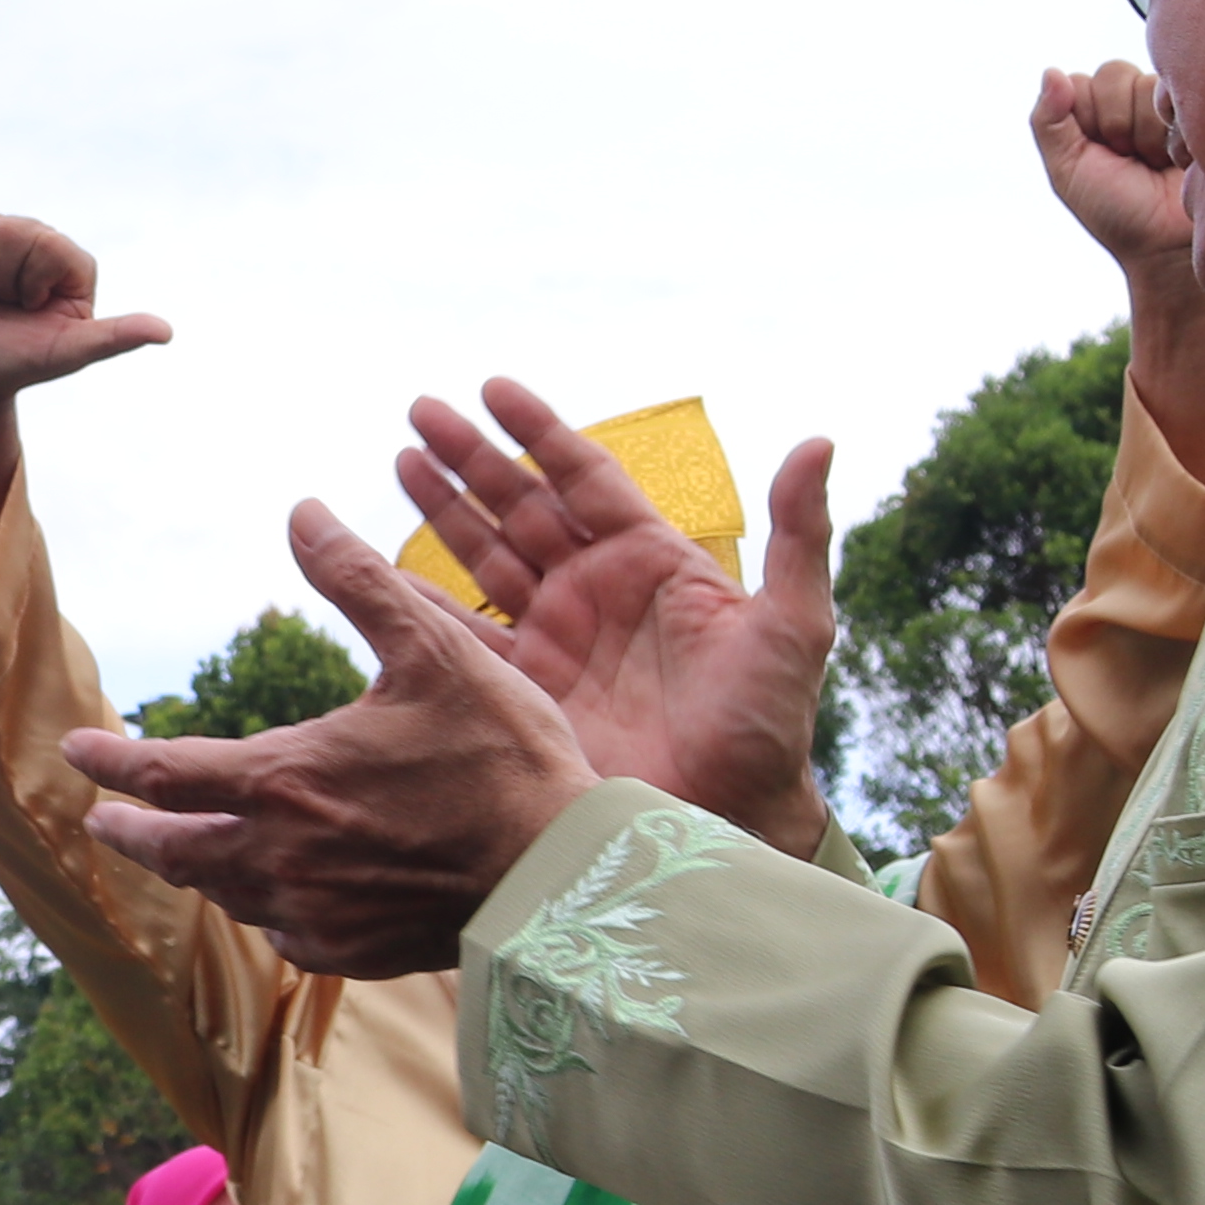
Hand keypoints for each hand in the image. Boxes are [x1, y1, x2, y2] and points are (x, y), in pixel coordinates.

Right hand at [0, 213, 172, 606]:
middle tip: (2, 305)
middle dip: (0, 281)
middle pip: (10, 232)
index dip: (29, 284)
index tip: (31, 309)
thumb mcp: (68, 352)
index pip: (44, 244)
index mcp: (68, 259)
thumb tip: (165, 332)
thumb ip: (114, 337)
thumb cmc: (17, 361)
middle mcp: (33, 236)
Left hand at [61, 503, 597, 977]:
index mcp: (284, 778)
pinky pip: (285, 933)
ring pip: (226, 893)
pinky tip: (274, 900)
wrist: (563, 876)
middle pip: (174, 850)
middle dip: (128, 833)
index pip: (165, 772)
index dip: (112, 761)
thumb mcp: (435, 648)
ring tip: (180, 852)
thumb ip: (360, 580)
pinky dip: (265, 909)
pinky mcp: (353, 951)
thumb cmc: (504, 755)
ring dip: (193, 870)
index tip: (75, 750)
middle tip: (98, 823)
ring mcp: (314, 911)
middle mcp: (281, 854)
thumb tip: (301, 511)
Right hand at [392, 377, 838, 856]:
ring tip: (402, 461)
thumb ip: (799, 533)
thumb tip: (819, 442)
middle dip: (472, 458)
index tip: (493, 388)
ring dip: (443, 510)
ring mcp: (557, 639)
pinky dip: (424, 604)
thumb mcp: (797, 623)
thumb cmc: (773, 723)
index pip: (585, 477)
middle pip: (522, 505)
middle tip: (421, 413)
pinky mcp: (527, 692)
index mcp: (652, 561)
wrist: (732, 816)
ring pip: (486, 557)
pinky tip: (385, 571)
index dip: (540, 431)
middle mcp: (596, 590)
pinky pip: (464, 637)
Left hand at [1033, 62, 1204, 466]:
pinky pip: (1197, 103)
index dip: (1097, 118)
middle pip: (1126, 75)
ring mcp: (1192, 119)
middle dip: (1124, 124)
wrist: (1183, 271)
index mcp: (1113, 119)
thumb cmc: (1126, 232)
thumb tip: (1048, 72)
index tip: (1110, 159)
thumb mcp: (1074, 180)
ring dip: (1158, 131)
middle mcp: (1152, 110)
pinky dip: (1186, 135)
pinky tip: (1192, 163)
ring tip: (1171, 169)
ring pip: (1164, 85)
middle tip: (1143, 167)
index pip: (1093, 79)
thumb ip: (1052, 127)